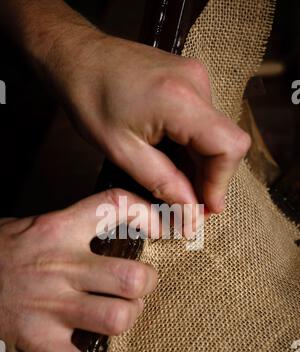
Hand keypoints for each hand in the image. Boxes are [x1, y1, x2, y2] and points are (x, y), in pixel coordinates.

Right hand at [0, 189, 157, 351]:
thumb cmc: (0, 255)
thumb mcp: (33, 226)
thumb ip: (74, 225)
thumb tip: (120, 223)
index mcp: (57, 230)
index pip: (113, 206)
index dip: (147, 214)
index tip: (161, 227)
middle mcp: (58, 267)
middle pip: (131, 276)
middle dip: (148, 282)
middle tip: (142, 284)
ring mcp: (49, 307)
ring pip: (117, 318)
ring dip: (131, 318)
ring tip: (124, 314)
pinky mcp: (39, 342)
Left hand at [44, 32, 250, 217]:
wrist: (78, 57)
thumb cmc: (90, 98)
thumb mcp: (121, 151)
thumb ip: (162, 182)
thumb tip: (189, 209)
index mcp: (180, 100)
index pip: (228, 146)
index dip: (220, 182)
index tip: (204, 208)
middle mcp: (196, 83)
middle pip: (225, 142)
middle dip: (208, 178)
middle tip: (185, 205)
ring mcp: (195, 78)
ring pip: (215, 134)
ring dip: (198, 164)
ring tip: (172, 183)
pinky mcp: (189, 79)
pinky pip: (202, 121)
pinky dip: (191, 146)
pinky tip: (169, 159)